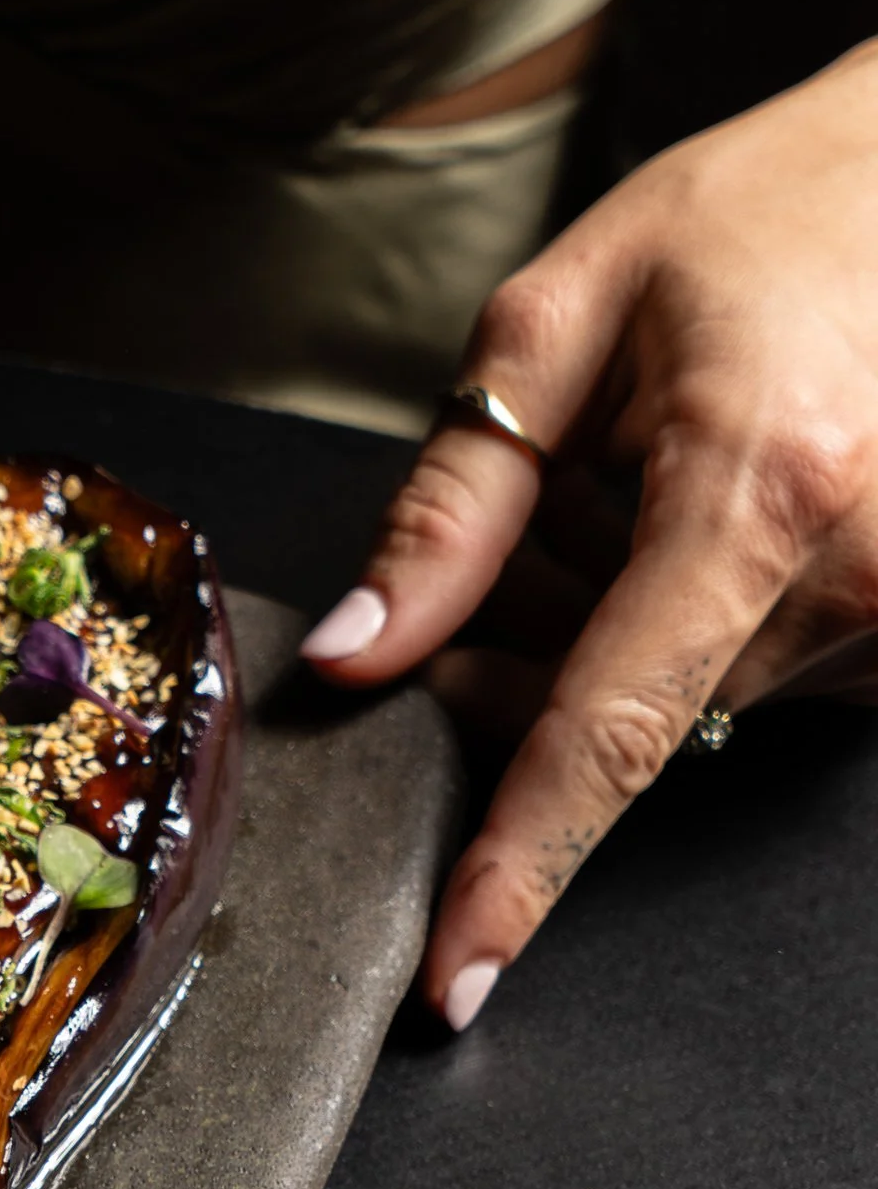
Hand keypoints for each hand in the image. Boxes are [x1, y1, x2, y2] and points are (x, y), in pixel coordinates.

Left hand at [301, 39, 877, 1027]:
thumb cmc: (762, 209)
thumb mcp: (564, 319)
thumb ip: (453, 505)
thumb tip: (361, 657)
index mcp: (760, 493)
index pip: (609, 736)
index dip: (521, 868)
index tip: (459, 978)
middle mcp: (863, 570)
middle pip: (635, 723)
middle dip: (528, 678)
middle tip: (506, 553)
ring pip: (701, 701)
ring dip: (617, 636)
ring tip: (624, 486)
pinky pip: (769, 667)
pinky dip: (696, 622)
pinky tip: (695, 509)